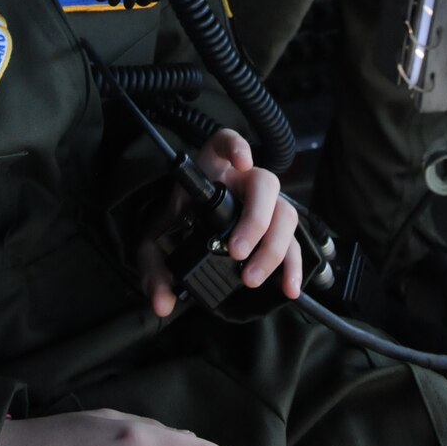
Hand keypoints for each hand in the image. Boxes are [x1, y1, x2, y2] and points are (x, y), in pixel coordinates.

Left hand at [138, 128, 301, 319]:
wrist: (183, 234)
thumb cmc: (173, 226)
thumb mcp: (154, 243)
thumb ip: (153, 269)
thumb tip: (163, 304)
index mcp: (210, 169)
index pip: (225, 141)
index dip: (237, 146)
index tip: (242, 163)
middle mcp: (242, 180)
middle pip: (264, 184)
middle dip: (255, 220)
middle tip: (236, 253)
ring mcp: (263, 204)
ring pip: (284, 213)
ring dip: (272, 248)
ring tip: (251, 278)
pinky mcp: (274, 230)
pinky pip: (293, 243)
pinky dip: (293, 265)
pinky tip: (289, 286)